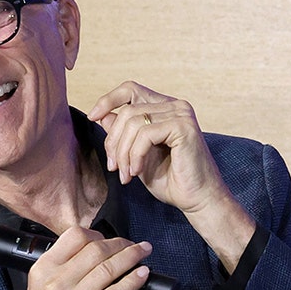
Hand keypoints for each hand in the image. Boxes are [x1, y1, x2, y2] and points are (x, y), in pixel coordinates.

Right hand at [14, 227, 151, 289]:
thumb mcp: (41, 287)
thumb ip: (62, 267)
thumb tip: (92, 251)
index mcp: (44, 269)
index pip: (74, 236)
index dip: (97, 233)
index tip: (108, 238)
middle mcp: (57, 281)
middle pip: (96, 250)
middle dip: (121, 244)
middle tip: (133, 245)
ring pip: (108, 269)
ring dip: (131, 257)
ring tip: (142, 253)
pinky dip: (132, 281)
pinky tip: (141, 275)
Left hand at [86, 82, 255, 271]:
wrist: (197, 200)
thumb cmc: (171, 181)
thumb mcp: (137, 155)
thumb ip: (124, 134)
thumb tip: (101, 115)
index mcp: (165, 108)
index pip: (130, 89)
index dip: (108, 100)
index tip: (93, 117)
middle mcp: (175, 105)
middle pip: (127, 110)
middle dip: (113, 140)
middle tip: (114, 167)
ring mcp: (181, 114)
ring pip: (133, 122)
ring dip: (123, 152)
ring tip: (125, 174)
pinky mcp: (183, 126)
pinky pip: (145, 134)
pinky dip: (135, 155)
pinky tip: (137, 172)